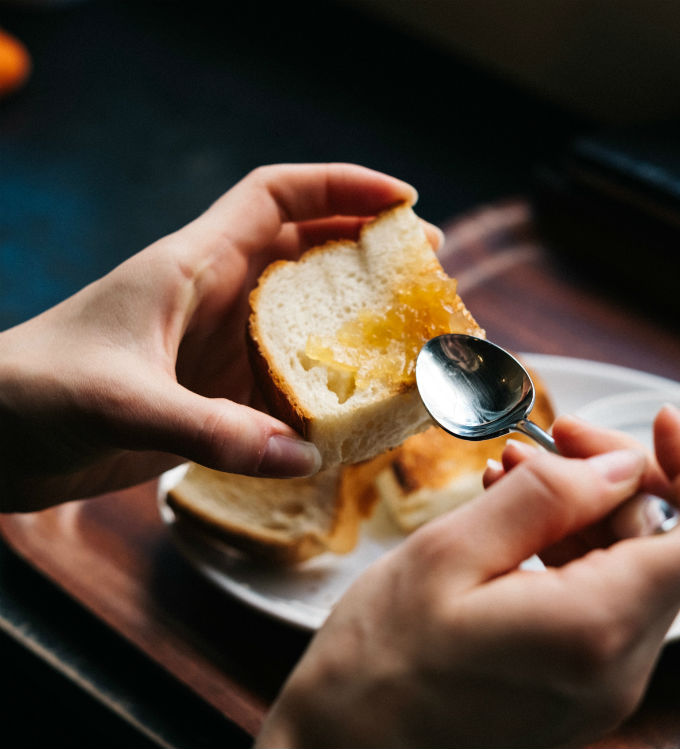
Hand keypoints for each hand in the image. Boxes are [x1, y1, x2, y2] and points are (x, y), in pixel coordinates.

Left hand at [0, 164, 425, 509]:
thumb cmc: (34, 392)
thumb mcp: (123, 403)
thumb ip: (213, 430)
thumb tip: (303, 456)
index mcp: (194, 264)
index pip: (277, 195)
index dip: (343, 185)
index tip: (404, 198)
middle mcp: (215, 296)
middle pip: (307, 250)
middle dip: (369, 249)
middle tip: (428, 267)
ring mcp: (216, 346)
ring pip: (303, 316)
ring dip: (355, 320)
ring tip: (410, 335)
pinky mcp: (211, 394)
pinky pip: (284, 381)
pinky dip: (324, 388)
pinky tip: (354, 409)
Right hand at [256, 407, 679, 747]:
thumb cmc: (377, 663)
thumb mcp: (450, 555)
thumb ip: (546, 500)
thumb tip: (620, 466)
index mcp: (594, 629)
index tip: (663, 420)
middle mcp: (617, 670)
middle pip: (663, 547)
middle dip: (615, 480)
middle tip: (548, 440)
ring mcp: (601, 690)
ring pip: (630, 574)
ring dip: (583, 514)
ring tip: (509, 477)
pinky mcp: (578, 695)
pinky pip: (600, 607)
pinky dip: (568, 555)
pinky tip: (512, 526)